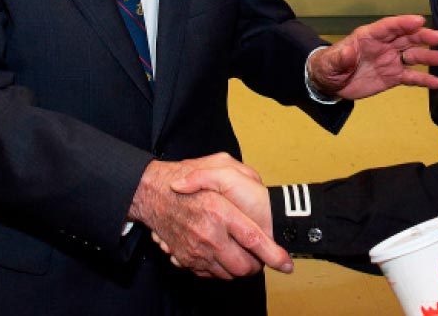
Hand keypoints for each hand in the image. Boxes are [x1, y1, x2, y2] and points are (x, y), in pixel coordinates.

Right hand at [132, 155, 289, 278]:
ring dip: (239, 268)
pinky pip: (208, 273)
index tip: (286, 264)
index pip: (254, 240)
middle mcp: (208, 235)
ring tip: (244, 254)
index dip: (273, 255)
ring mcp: (195, 249)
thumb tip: (260, 187)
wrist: (151, 192)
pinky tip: (224, 254)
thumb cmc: (188, 177)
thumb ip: (242, 173)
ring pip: (227, 273)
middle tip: (261, 256)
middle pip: (242, 266)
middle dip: (256, 264)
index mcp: (220, 213)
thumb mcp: (219, 164)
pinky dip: (220, 268)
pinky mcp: (185, 258)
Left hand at [307, 15, 437, 99]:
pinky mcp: (394, 76)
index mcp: (370, 37)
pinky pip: (412, 77)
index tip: (419, 21)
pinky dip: (425, 79)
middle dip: (423, 36)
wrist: (330, 84)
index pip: (389, 27)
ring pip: (414, 56)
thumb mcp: (331, 62)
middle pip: (407, 38)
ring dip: (429, 56)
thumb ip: (341, 57)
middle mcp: (385, 46)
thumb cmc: (329, 66)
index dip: (404, 23)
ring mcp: (392, 61)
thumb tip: (349, 52)